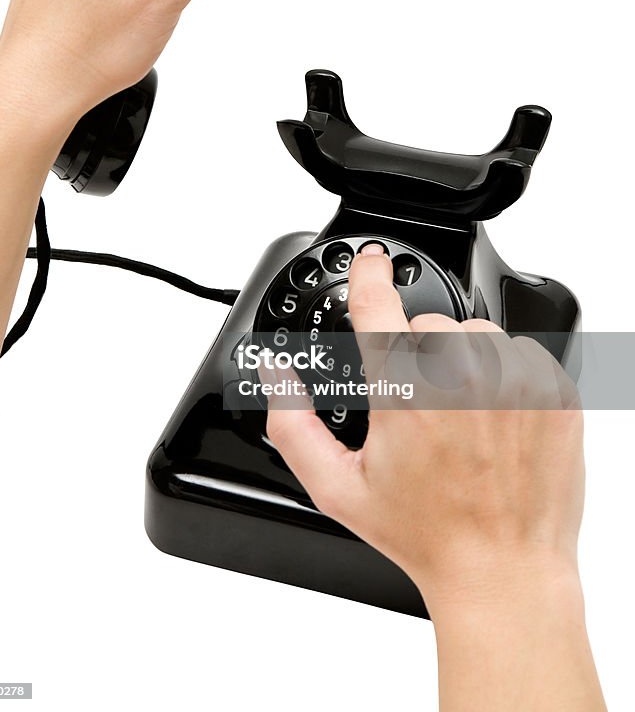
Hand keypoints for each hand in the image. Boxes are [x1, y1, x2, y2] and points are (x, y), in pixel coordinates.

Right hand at [265, 244, 605, 710]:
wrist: (503, 568)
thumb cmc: (426, 533)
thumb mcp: (337, 487)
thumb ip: (292, 423)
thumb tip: (275, 373)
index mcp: (405, 390)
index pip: (378, 301)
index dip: (368, 272)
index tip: (371, 259)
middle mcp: (463, 375)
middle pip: (428, 324)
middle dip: (417, 355)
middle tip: (421, 411)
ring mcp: (515, 379)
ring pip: (476, 332)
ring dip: (464, 361)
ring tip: (460, 418)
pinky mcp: (554, 389)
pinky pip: (522, 352)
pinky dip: (506, 375)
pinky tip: (495, 421)